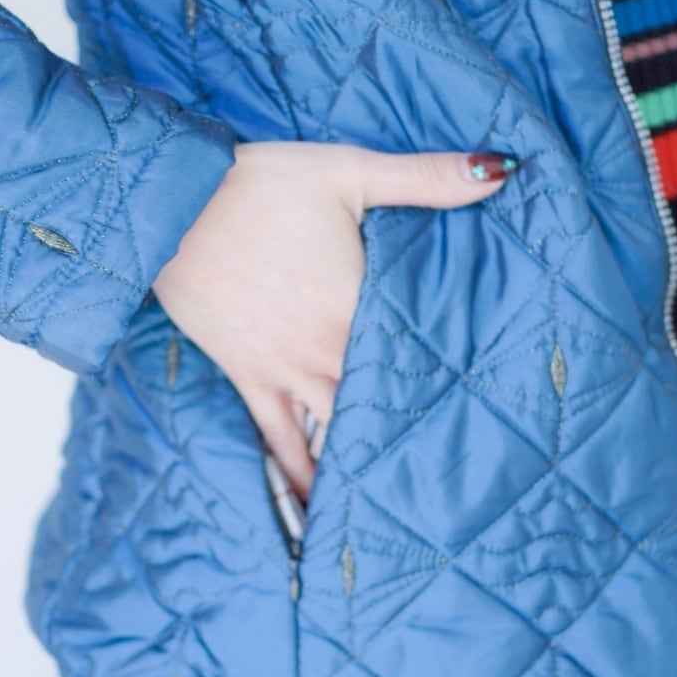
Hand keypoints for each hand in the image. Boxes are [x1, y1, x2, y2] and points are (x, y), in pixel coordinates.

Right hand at [151, 141, 519, 505]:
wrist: (174, 204)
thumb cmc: (259, 183)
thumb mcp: (350, 169)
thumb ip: (428, 177)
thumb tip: (503, 169)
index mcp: (359, 299)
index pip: (419, 347)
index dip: (457, 377)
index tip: (493, 409)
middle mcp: (326, 346)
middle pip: (382, 397)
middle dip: (417, 431)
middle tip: (459, 475)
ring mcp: (287, 367)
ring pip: (336, 427)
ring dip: (364, 463)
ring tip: (398, 507)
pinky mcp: (249, 376)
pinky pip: (278, 438)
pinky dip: (298, 475)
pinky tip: (316, 507)